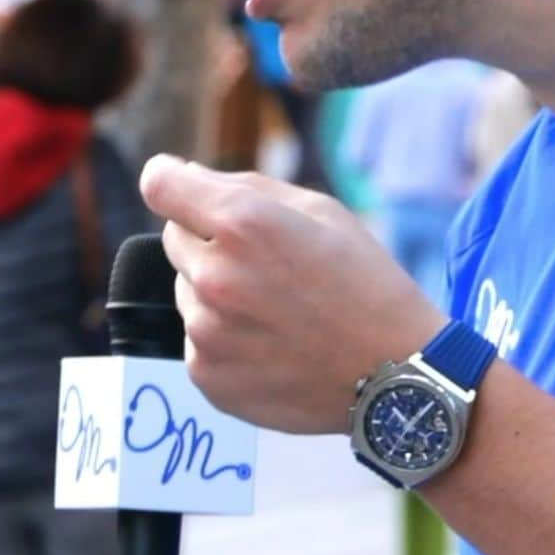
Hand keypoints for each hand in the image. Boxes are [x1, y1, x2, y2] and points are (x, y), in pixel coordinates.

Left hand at [139, 158, 443, 431]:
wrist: (395, 374)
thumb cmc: (365, 284)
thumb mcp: (322, 211)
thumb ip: (248, 187)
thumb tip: (186, 177)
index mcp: (242, 223)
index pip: (159, 183)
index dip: (171, 179)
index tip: (183, 186)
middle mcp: (214, 276)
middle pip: (174, 237)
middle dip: (209, 240)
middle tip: (267, 263)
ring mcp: (206, 332)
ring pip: (188, 291)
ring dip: (217, 292)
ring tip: (278, 311)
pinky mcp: (207, 376)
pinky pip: (197, 340)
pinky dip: (225, 338)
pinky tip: (273, 344)